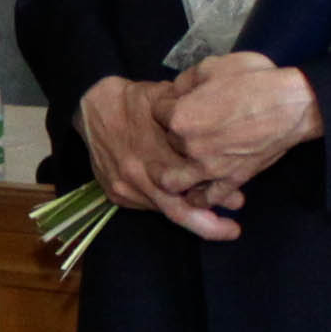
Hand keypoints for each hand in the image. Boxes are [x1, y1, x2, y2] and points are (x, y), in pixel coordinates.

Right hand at [79, 75, 244, 241]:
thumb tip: (225, 137)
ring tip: (216, 217)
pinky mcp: (116, 194)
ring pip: (162, 209)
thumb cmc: (134, 100)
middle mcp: (136, 176)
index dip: (216, 197)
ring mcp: (124, 189)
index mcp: (151, 153)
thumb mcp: (167, 101)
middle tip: (231, 231)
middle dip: (207, 226)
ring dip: (190, 214)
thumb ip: (192, 118)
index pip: (189, 186)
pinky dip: (167, 204)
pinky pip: (147, 205)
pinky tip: (183, 200)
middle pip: (177, 211)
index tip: (240, 203)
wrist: (90, 106)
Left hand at [158, 51, 322, 184]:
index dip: (167, 104)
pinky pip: (208, 198)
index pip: (158, 112)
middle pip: (166, 144)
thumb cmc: (255, 79)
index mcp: (180, 116)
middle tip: (184, 131)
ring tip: (175, 170)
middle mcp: (188, 145)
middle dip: (170, 136)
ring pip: (175, 182)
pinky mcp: (231, 179)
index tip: (178, 102)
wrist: (292, 104)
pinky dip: (200, 197)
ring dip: (172, 177)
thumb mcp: (214, 65)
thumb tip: (176, 90)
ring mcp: (209, 167)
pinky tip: (200, 190)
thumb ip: (187, 80)